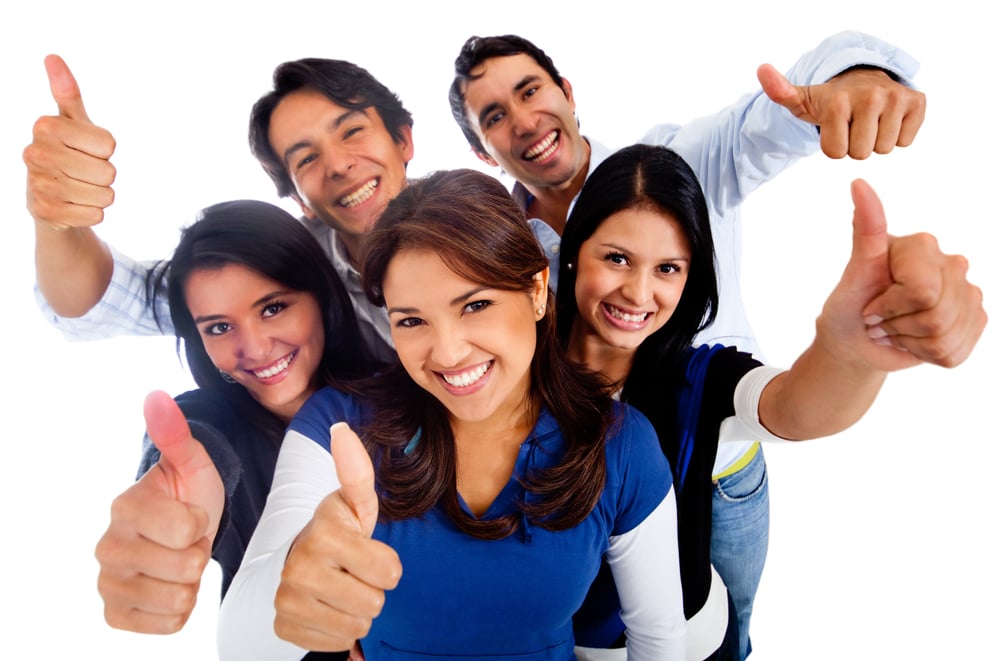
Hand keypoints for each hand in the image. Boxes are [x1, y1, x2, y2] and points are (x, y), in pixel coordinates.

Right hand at [23, 55, 115, 229]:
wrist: (50, 195)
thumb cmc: (69, 152)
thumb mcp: (73, 122)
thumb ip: (67, 92)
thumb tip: (52, 57)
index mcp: (45, 126)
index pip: (108, 145)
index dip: (105, 150)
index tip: (88, 148)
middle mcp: (35, 153)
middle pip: (108, 172)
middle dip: (104, 174)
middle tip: (84, 171)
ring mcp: (38, 185)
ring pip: (105, 195)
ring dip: (101, 194)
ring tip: (80, 187)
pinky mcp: (46, 213)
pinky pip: (96, 215)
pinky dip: (93, 212)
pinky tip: (75, 204)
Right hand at [95, 390, 224, 633]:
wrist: (182, 530)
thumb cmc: (189, 494)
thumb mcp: (192, 463)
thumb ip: (176, 434)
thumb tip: (156, 397)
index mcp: (125, 507)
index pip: (188, 528)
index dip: (202, 523)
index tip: (191, 515)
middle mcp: (108, 547)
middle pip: (187, 565)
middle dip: (198, 553)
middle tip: (187, 542)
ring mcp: (109, 582)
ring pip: (179, 599)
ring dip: (190, 582)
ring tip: (179, 561)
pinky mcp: (115, 613)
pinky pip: (167, 625)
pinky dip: (179, 609)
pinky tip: (170, 585)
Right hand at [273, 423, 400, 651]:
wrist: (294, 560)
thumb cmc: (338, 531)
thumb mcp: (354, 503)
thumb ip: (356, 472)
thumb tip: (341, 429)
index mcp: (324, 534)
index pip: (389, 572)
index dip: (387, 565)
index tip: (367, 550)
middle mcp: (300, 567)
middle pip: (374, 604)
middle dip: (371, 590)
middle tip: (353, 572)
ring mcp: (287, 599)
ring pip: (355, 628)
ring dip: (356, 612)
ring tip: (341, 589)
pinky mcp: (284, 626)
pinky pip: (334, 644)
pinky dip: (336, 630)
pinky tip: (326, 607)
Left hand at [758, 63, 925, 159]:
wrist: (861, 81)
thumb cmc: (829, 100)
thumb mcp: (802, 100)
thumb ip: (779, 92)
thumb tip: (762, 69)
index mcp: (838, 101)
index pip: (835, 153)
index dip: (833, 146)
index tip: (834, 127)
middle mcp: (870, 95)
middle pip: (860, 154)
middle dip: (854, 145)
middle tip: (852, 124)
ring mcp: (896, 96)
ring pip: (884, 149)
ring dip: (875, 141)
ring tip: (868, 121)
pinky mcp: (917, 101)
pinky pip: (905, 141)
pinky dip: (896, 135)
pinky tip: (887, 119)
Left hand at [819, 179, 985, 370]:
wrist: (858, 340)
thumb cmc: (851, 303)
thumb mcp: (854, 271)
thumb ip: (865, 230)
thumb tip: (858, 183)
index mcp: (924, 246)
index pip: (922, 291)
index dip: (890, 307)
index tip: (870, 305)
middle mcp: (952, 264)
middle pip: (935, 315)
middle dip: (898, 326)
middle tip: (879, 320)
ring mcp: (968, 293)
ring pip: (945, 335)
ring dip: (909, 342)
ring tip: (894, 330)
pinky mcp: (974, 321)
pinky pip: (954, 352)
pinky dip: (925, 354)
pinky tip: (913, 341)